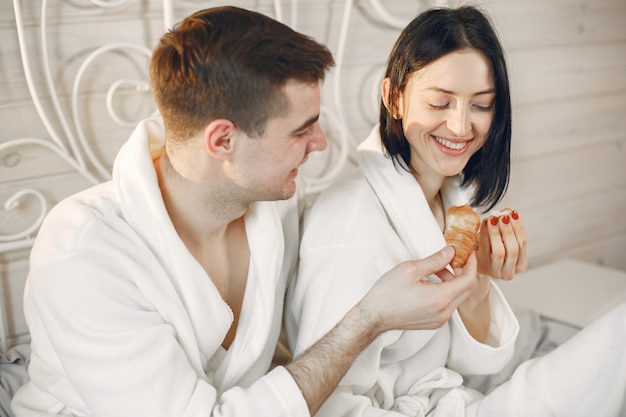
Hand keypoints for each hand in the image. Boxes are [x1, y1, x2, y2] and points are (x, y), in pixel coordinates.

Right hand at [357, 246, 477, 333]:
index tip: (468, 253)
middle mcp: (444, 312)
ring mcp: (439, 319)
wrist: (374, 316)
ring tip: (437, 269)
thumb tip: (450, 252)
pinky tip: (432, 283)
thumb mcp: (410, 269)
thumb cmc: (387, 294)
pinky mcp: (433, 322)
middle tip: (453, 258)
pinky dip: (446, 291)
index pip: (469, 280)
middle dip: (463, 272)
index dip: (471, 264)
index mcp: (441, 298)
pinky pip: (448, 305)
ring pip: (457, 297)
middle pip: (466, 289)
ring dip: (453, 281)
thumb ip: (434, 260)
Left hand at [476, 208, 526, 279]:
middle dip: (508, 230)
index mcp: (520, 265)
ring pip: (499, 252)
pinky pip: (484, 250)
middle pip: (513, 249)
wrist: (474, 264)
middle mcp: (509, 272)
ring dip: (497, 233)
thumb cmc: (491, 249)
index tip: (513, 213)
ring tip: (493, 218)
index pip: (522, 244)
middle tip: (502, 216)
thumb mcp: (503, 240)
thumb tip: (508, 212)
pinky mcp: (482, 268)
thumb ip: (508, 228)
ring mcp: (495, 272)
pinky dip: (485, 235)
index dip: (518, 227)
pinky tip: (484, 223)